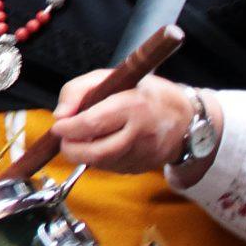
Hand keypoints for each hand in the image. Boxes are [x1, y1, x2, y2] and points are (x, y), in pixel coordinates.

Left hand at [48, 72, 220, 176]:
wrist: (187, 117)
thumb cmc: (145, 93)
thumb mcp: (111, 77)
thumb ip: (78, 90)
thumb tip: (60, 115)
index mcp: (133, 106)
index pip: (94, 123)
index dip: (70, 128)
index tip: (59, 126)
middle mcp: (141, 133)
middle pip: (98, 152)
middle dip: (72, 149)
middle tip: (64, 140)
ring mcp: (145, 154)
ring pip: (103, 163)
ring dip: (84, 155)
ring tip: (81, 140)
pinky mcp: (144, 167)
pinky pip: (113, 168)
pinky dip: (99, 160)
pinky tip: (100, 145)